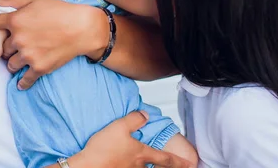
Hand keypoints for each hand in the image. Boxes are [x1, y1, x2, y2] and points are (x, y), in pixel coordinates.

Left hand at [0, 0, 106, 89]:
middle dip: (8, 46)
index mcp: (15, 20)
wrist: (82, 28)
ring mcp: (28, 55)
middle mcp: (18, 39)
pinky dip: (22, 82)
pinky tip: (20, 84)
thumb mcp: (36, 0)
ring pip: (11, 64)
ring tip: (22, 58)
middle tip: (16, 44)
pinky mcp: (39, 68)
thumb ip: (13, 0)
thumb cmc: (59, 10)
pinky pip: (25, 79)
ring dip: (15, 62)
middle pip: (3, 48)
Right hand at [70, 111, 193, 167]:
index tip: (190, 165)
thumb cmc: (103, 150)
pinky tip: (125, 163)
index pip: (166, 160)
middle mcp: (137, 167)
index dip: (179, 162)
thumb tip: (145, 115)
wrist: (87, 167)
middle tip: (173, 167)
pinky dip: (131, 166)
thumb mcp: (119, 127)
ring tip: (148, 164)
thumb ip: (134, 119)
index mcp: (141, 154)